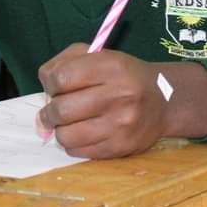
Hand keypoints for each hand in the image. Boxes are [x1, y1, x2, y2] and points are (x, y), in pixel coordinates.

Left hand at [36, 44, 169, 158]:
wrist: (163, 101)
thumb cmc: (123, 75)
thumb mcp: (99, 55)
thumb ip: (65, 62)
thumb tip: (43, 86)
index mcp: (112, 66)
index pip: (62, 78)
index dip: (50, 83)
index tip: (55, 86)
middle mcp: (119, 95)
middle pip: (61, 109)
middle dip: (49, 111)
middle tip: (54, 110)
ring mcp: (121, 124)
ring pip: (66, 135)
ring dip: (60, 129)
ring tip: (68, 123)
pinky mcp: (120, 147)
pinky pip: (79, 151)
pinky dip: (73, 143)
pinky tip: (83, 133)